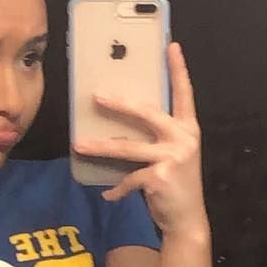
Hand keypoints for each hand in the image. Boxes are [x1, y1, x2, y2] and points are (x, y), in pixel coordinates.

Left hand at [73, 41, 208, 238]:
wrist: (187, 220)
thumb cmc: (175, 185)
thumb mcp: (172, 156)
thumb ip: (157, 138)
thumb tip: (122, 126)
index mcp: (188, 129)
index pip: (184, 93)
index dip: (178, 70)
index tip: (170, 46)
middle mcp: (183, 139)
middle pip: (147, 113)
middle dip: (119, 104)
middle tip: (96, 96)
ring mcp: (172, 158)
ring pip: (127, 148)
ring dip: (100, 147)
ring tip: (78, 145)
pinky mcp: (158, 178)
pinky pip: (129, 179)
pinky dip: (117, 189)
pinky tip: (109, 195)